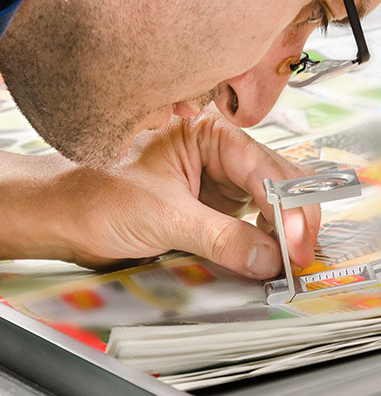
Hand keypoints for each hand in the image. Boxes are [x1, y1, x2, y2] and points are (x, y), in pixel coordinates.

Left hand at [44, 106, 319, 277]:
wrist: (66, 216)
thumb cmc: (99, 195)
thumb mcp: (163, 216)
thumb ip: (220, 237)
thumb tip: (266, 258)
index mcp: (209, 133)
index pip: (264, 167)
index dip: (287, 206)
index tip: (296, 243)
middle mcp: (221, 152)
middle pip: (278, 181)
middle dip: (294, 218)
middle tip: (298, 258)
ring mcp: (222, 181)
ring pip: (273, 202)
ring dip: (285, 231)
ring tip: (288, 262)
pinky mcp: (218, 207)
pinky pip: (255, 222)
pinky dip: (268, 241)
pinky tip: (270, 258)